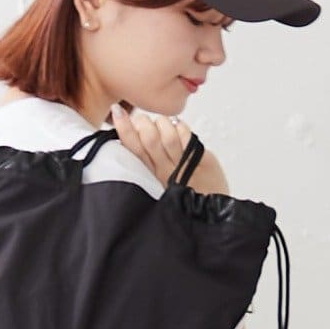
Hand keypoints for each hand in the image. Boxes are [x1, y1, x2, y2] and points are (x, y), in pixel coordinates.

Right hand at [108, 102, 228, 195]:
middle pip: (149, 138)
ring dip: (162, 123)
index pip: (133, 150)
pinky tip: (178, 129)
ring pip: (167, 134)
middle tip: (143, 121)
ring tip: (162, 125)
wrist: (212, 216)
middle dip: (143, 122)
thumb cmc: (185, 201)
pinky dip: (180, 126)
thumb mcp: (159, 185)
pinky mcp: (201, 160)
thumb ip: (148, 164)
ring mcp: (184, 165)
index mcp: (151, 178)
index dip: (124, 128)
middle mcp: (166, 172)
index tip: (117, 112)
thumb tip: (136, 135)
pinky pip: (187, 135)